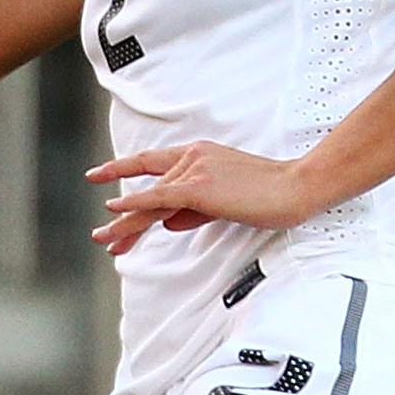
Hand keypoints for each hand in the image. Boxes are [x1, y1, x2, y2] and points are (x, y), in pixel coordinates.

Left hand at [86, 142, 317, 255]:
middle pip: (148, 189)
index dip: (124, 168)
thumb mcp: (226, 202)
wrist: (296, 187)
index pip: (155, 164)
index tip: (99, 174)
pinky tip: (113, 210)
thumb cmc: (271, 195)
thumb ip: (195, 210)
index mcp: (200, 154)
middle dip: (125, 217)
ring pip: (151, 201)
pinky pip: (158, 197)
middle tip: (103, 235)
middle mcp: (192, 157)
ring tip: (104, 239)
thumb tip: (167, 223)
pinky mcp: (199, 188)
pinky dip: (134, 205)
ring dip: (126, 224)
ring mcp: (195, 170)